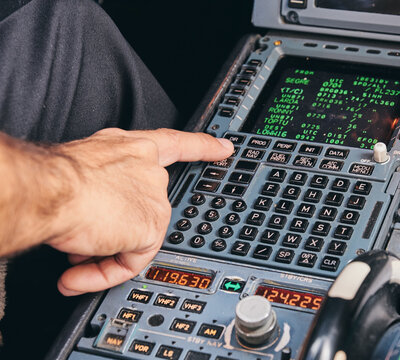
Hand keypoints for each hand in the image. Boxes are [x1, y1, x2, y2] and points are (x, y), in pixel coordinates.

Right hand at [46, 128, 232, 295]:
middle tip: (80, 240)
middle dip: (112, 231)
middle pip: (145, 209)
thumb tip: (96, 218)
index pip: (175, 144)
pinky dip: (103, 273)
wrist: (48, 190)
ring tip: (71, 253)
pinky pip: (131, 262)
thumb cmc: (53, 177)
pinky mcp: (152, 225)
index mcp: (130, 148)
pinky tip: (77, 274)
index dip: (202, 147)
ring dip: (100, 253)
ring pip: (136, 238)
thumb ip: (102, 188)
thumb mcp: (82, 170)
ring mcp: (153, 198)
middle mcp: (146, 170)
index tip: (224, 149)